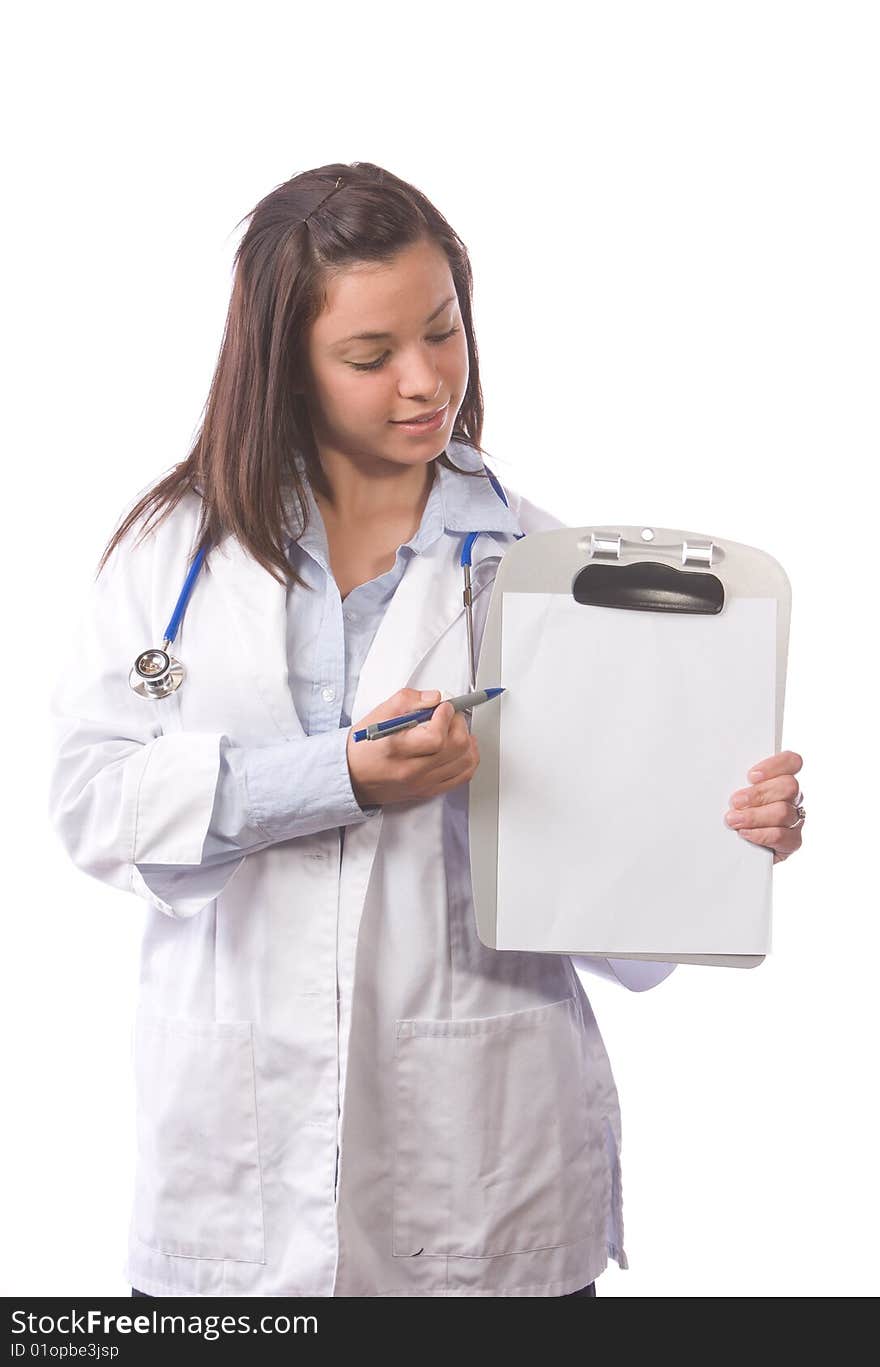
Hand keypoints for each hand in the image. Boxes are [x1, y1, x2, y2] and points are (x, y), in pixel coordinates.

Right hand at [347, 688, 479, 807]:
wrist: (352, 776)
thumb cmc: (364, 746)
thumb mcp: (379, 714)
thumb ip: (408, 700)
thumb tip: (435, 697)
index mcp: (397, 749)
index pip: (436, 737)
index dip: (445, 717)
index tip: (443, 707)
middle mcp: (412, 770)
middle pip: (455, 748)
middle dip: (459, 724)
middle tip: (451, 715)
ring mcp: (422, 783)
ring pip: (464, 762)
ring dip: (467, 741)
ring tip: (456, 730)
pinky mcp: (428, 791)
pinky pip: (462, 777)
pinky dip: (469, 760)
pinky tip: (463, 749)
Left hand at [724, 750, 804, 863]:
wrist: (731, 848)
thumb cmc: (733, 811)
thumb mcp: (733, 792)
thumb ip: (736, 780)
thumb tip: (720, 772)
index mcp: (779, 778)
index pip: (791, 762)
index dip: (775, 765)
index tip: (751, 776)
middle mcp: (791, 797)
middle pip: (789, 786)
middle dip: (759, 793)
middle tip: (735, 801)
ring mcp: (794, 819)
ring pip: (784, 811)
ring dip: (755, 816)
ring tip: (734, 820)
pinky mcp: (792, 841)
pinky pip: (783, 836)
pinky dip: (761, 834)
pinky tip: (745, 833)